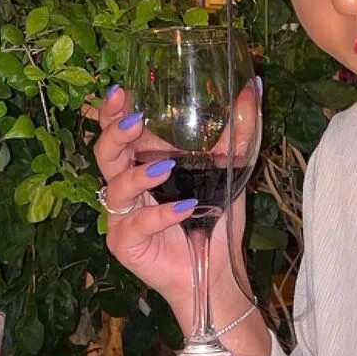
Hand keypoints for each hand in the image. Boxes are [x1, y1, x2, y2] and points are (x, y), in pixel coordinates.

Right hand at [91, 85, 248, 314]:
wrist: (217, 267)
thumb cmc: (216, 217)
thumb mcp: (230, 168)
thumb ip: (237, 131)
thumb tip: (252, 87)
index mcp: (142, 163)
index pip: (118, 131)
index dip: (112, 111)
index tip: (121, 91)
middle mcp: (126, 186)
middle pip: (103, 153)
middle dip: (114, 134)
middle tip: (135, 121)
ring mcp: (121, 216)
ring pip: (114, 187)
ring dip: (139, 175)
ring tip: (166, 168)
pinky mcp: (125, 244)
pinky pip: (136, 224)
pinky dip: (161, 215)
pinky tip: (184, 208)